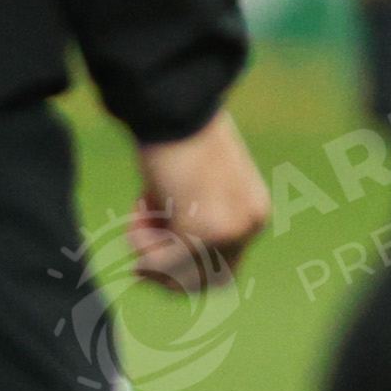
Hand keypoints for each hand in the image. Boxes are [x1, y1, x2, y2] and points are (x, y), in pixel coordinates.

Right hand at [128, 111, 269, 296]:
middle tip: (137, 251)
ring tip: (139, 211)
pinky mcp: (201, 232)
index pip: (225, 267)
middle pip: (205, 283)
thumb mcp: (196, 181)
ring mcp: (227, 232)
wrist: (175, 108)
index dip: (184, 269)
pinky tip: (140, 203)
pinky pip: (160, 259)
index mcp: (253, 211)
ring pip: (179, 275)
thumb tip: (166, 246)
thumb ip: (194, 213)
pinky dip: (140, 238)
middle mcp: (248, 226)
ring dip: (148, 251)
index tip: (150, 255)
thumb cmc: (179, 133)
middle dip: (165, 270)